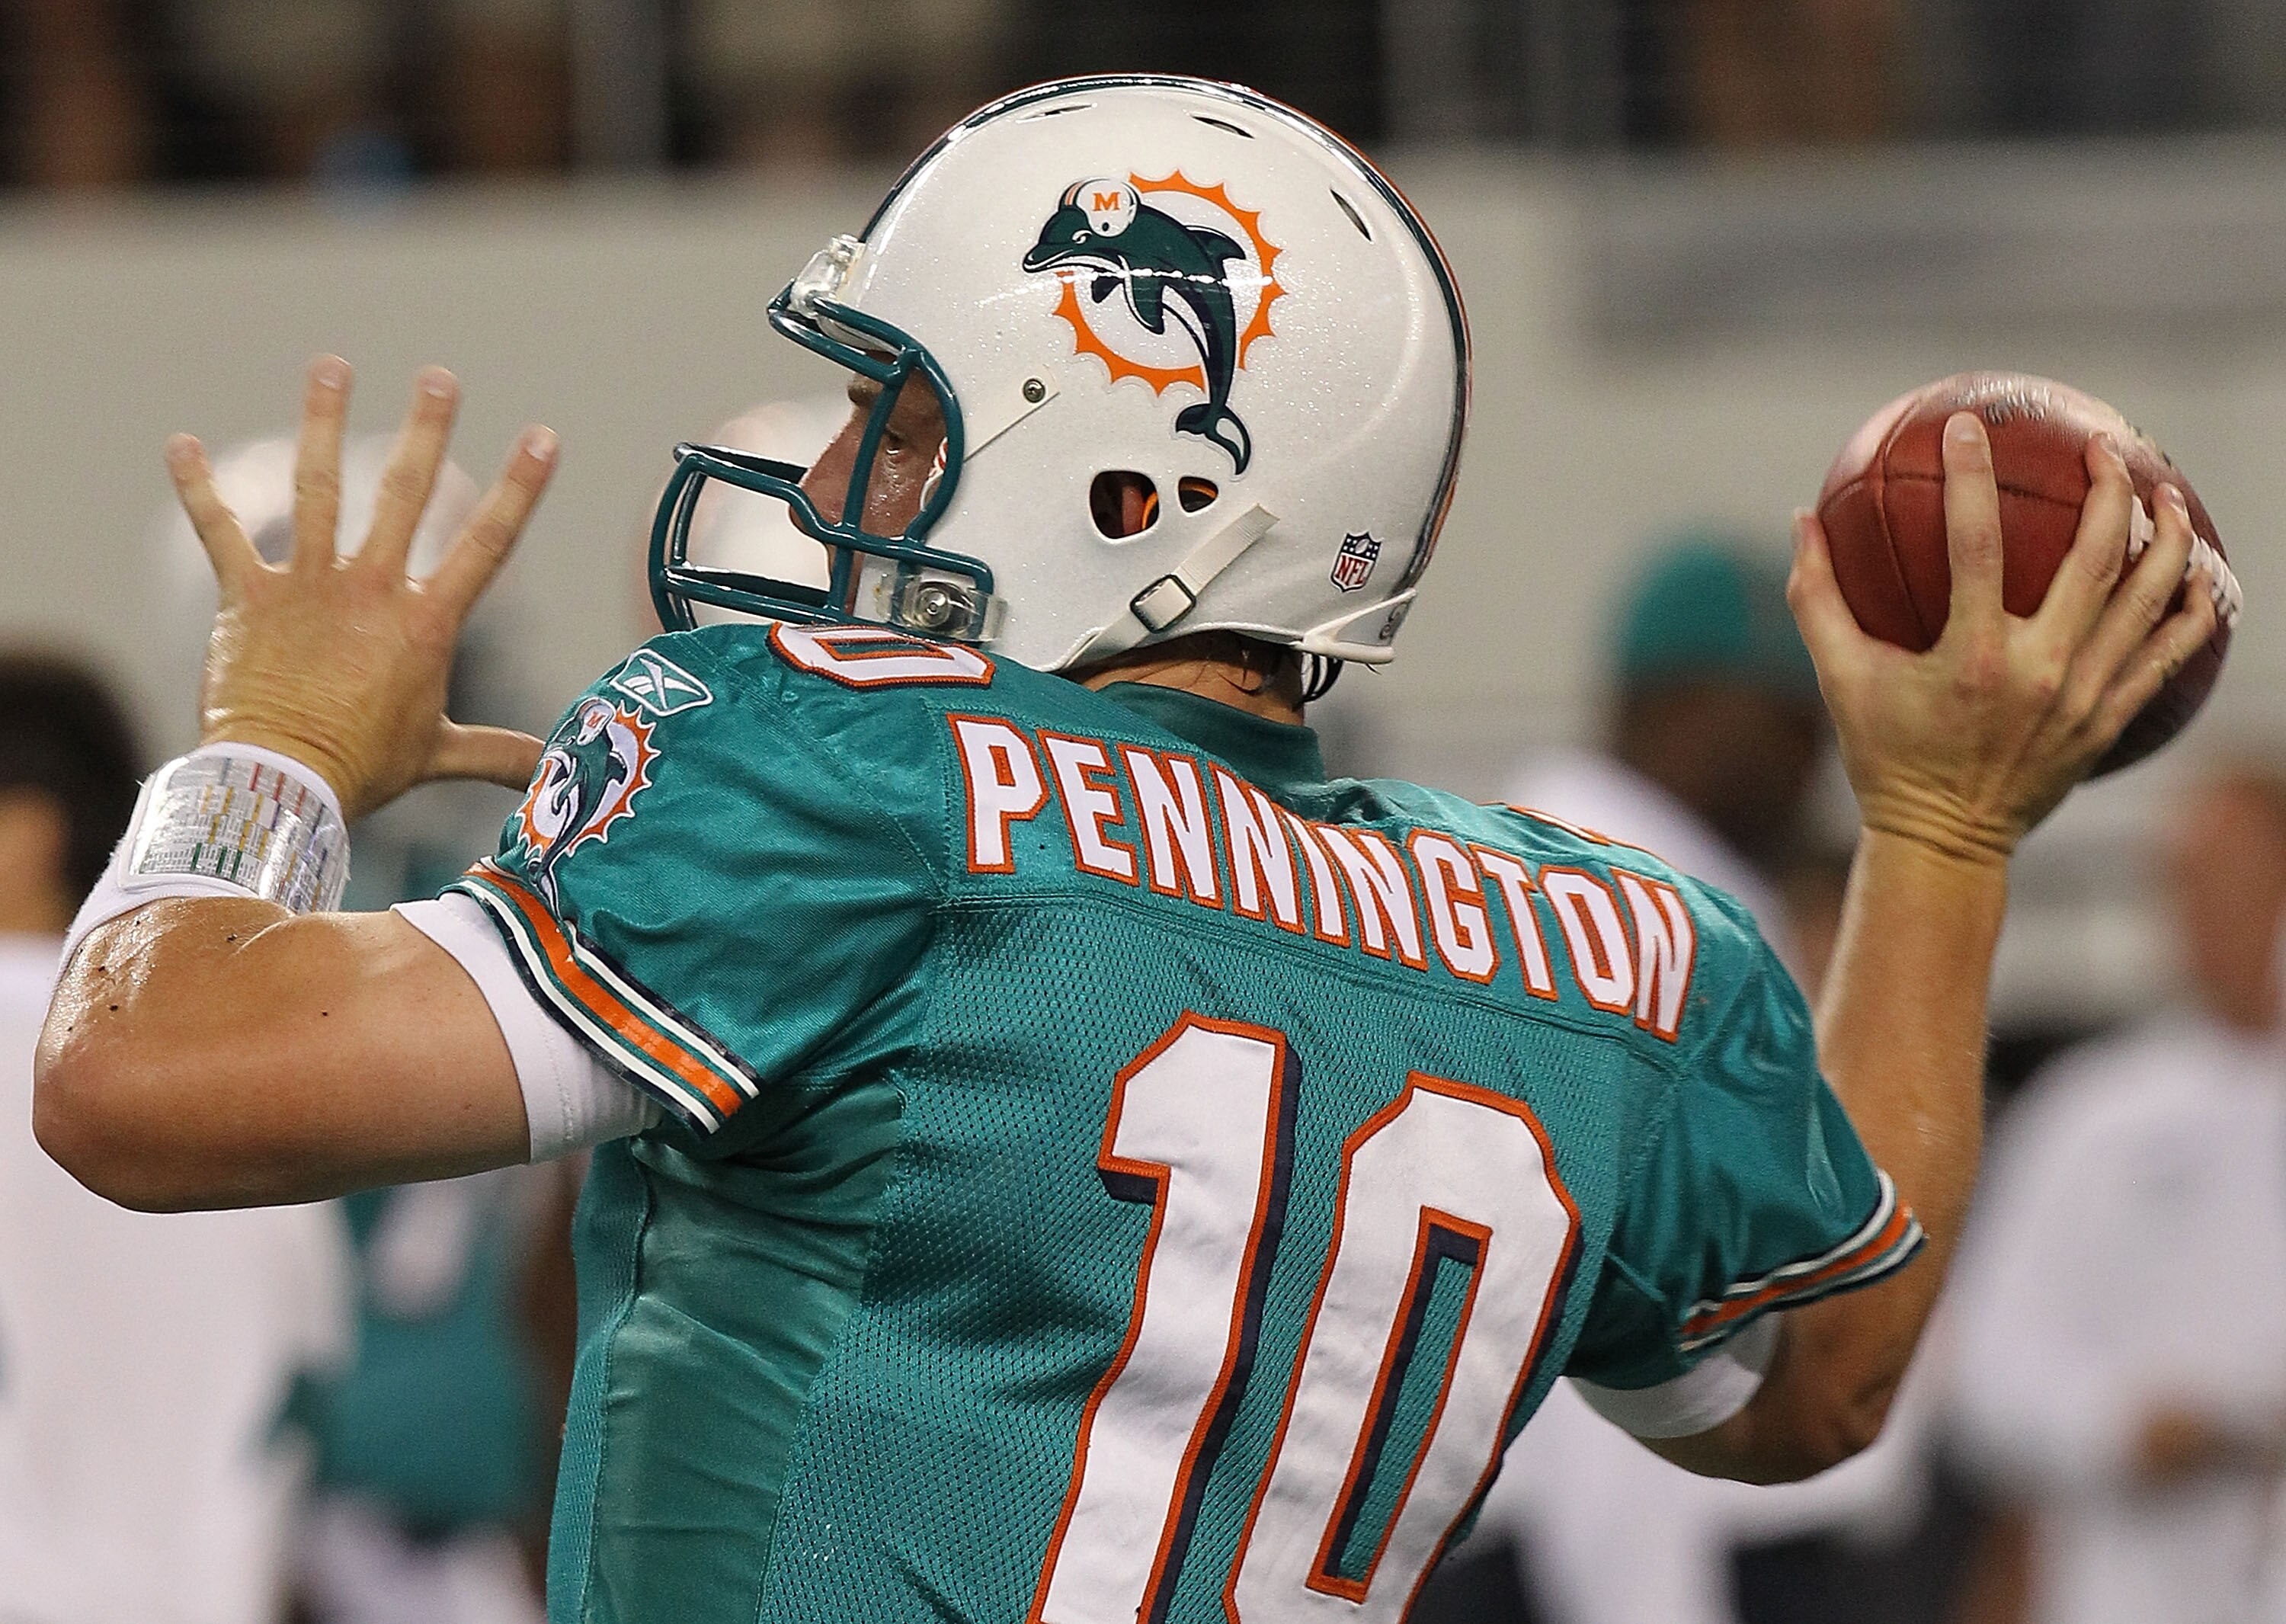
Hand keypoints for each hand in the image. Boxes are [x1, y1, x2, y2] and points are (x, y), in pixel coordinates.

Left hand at [170, 355, 558, 822]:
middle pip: (404, 495)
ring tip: (332, 367)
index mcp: (425, 623)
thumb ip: (497, 753)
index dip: (519, 489)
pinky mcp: (249, 598)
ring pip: (319, 489)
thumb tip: (553, 769)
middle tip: (439, 378)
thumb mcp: (438, 756)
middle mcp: (370, 590)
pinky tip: (180, 444)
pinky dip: (198, 488)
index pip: (485, 543)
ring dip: (323, 422)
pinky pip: (220, 532)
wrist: (281, 780)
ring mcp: (307, 587)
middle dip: (424, 431)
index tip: (542, 437)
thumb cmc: (363, 769)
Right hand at [1790, 411, 2218, 862]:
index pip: (1974, 544)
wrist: (1944, 841)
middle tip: (2104, 448)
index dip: (1969, 477)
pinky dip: (2192, 610)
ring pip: (2148, 598)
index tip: (1966, 426)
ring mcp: (2084, 697)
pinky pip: (2169, 653)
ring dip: (2165, 537)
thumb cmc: (1884, 756)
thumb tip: (1800, 520)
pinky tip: (2195, 573)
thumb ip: (1817, 598)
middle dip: (2106, 490)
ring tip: (2164, 493)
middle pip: (2094, 558)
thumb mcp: (1839, 679)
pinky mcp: (2110, 718)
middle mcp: (2038, 672)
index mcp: (1970, 657)